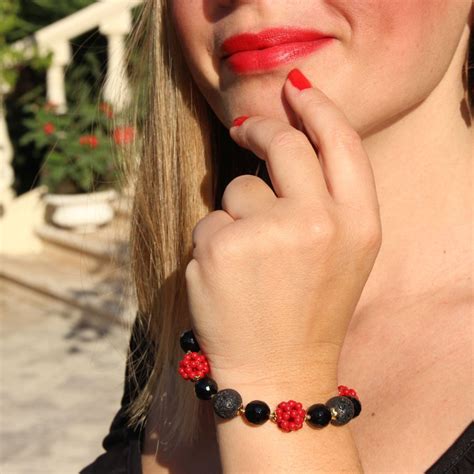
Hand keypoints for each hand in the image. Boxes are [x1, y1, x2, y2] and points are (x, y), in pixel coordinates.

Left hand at [184, 68, 381, 389]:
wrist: (278, 372)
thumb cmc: (309, 310)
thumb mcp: (344, 254)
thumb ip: (329, 196)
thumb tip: (291, 138)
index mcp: (358, 223)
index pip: (339, 141)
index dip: (317, 106)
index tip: (295, 88)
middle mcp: (318, 221)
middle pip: (284, 144)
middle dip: (260, 129)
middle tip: (244, 126)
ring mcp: (267, 232)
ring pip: (238, 188)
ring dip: (238, 214)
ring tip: (250, 264)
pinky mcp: (219, 245)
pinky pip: (210, 219)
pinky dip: (214, 241)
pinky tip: (227, 279)